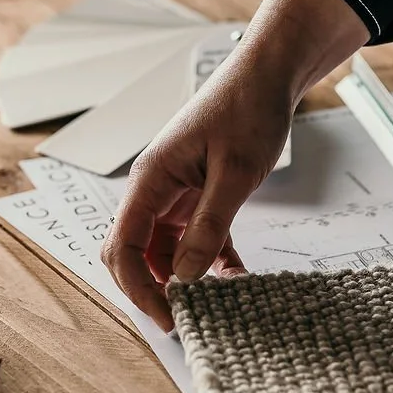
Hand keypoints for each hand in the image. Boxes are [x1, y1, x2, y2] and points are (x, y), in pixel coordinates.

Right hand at [102, 0, 368, 328]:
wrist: (270, 73)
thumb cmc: (248, 106)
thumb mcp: (234, 174)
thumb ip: (208, 227)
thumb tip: (185, 276)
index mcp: (151, 178)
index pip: (123, 247)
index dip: (139, 288)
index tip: (167, 317)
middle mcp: (155, 186)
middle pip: (134, 252)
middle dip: (153, 288)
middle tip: (183, 320)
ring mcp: (176, 190)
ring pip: (164, 248)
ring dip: (184, 276)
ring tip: (216, 302)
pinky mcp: (199, 192)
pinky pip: (194, 236)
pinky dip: (210, 258)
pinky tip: (234, 275)